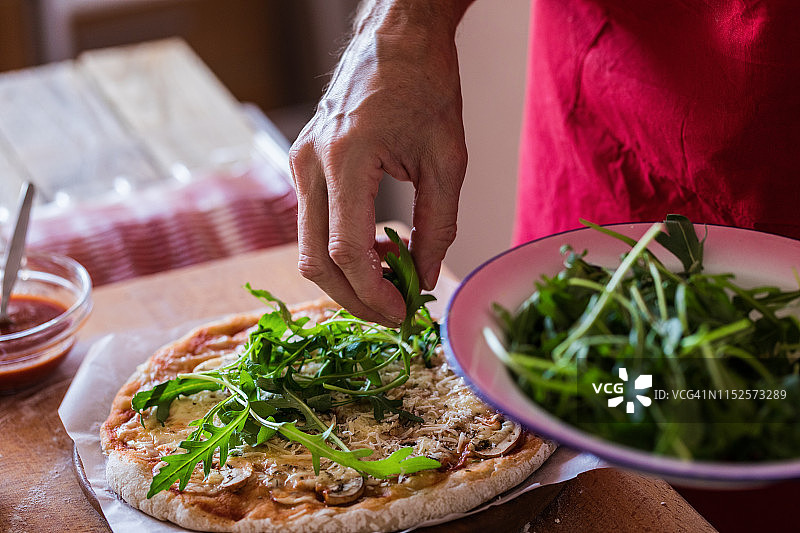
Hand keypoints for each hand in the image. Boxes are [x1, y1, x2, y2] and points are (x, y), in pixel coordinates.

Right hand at [289, 1, 471, 324]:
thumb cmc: (426, 87)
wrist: (395, 40)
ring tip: (392, 284)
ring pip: (308, 249)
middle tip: (394, 314)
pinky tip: (377, 253)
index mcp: (346, 157)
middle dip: (354, 299)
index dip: (374, 293)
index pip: (347, 250)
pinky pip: (313, 225)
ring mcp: (299, 163)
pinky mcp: (302, 165)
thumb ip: (438, 226)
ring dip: (347, 279)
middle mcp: (310, 163)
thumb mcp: (448, 160)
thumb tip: (426, 277)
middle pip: (315, 261)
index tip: (404, 313)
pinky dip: (340, 252)